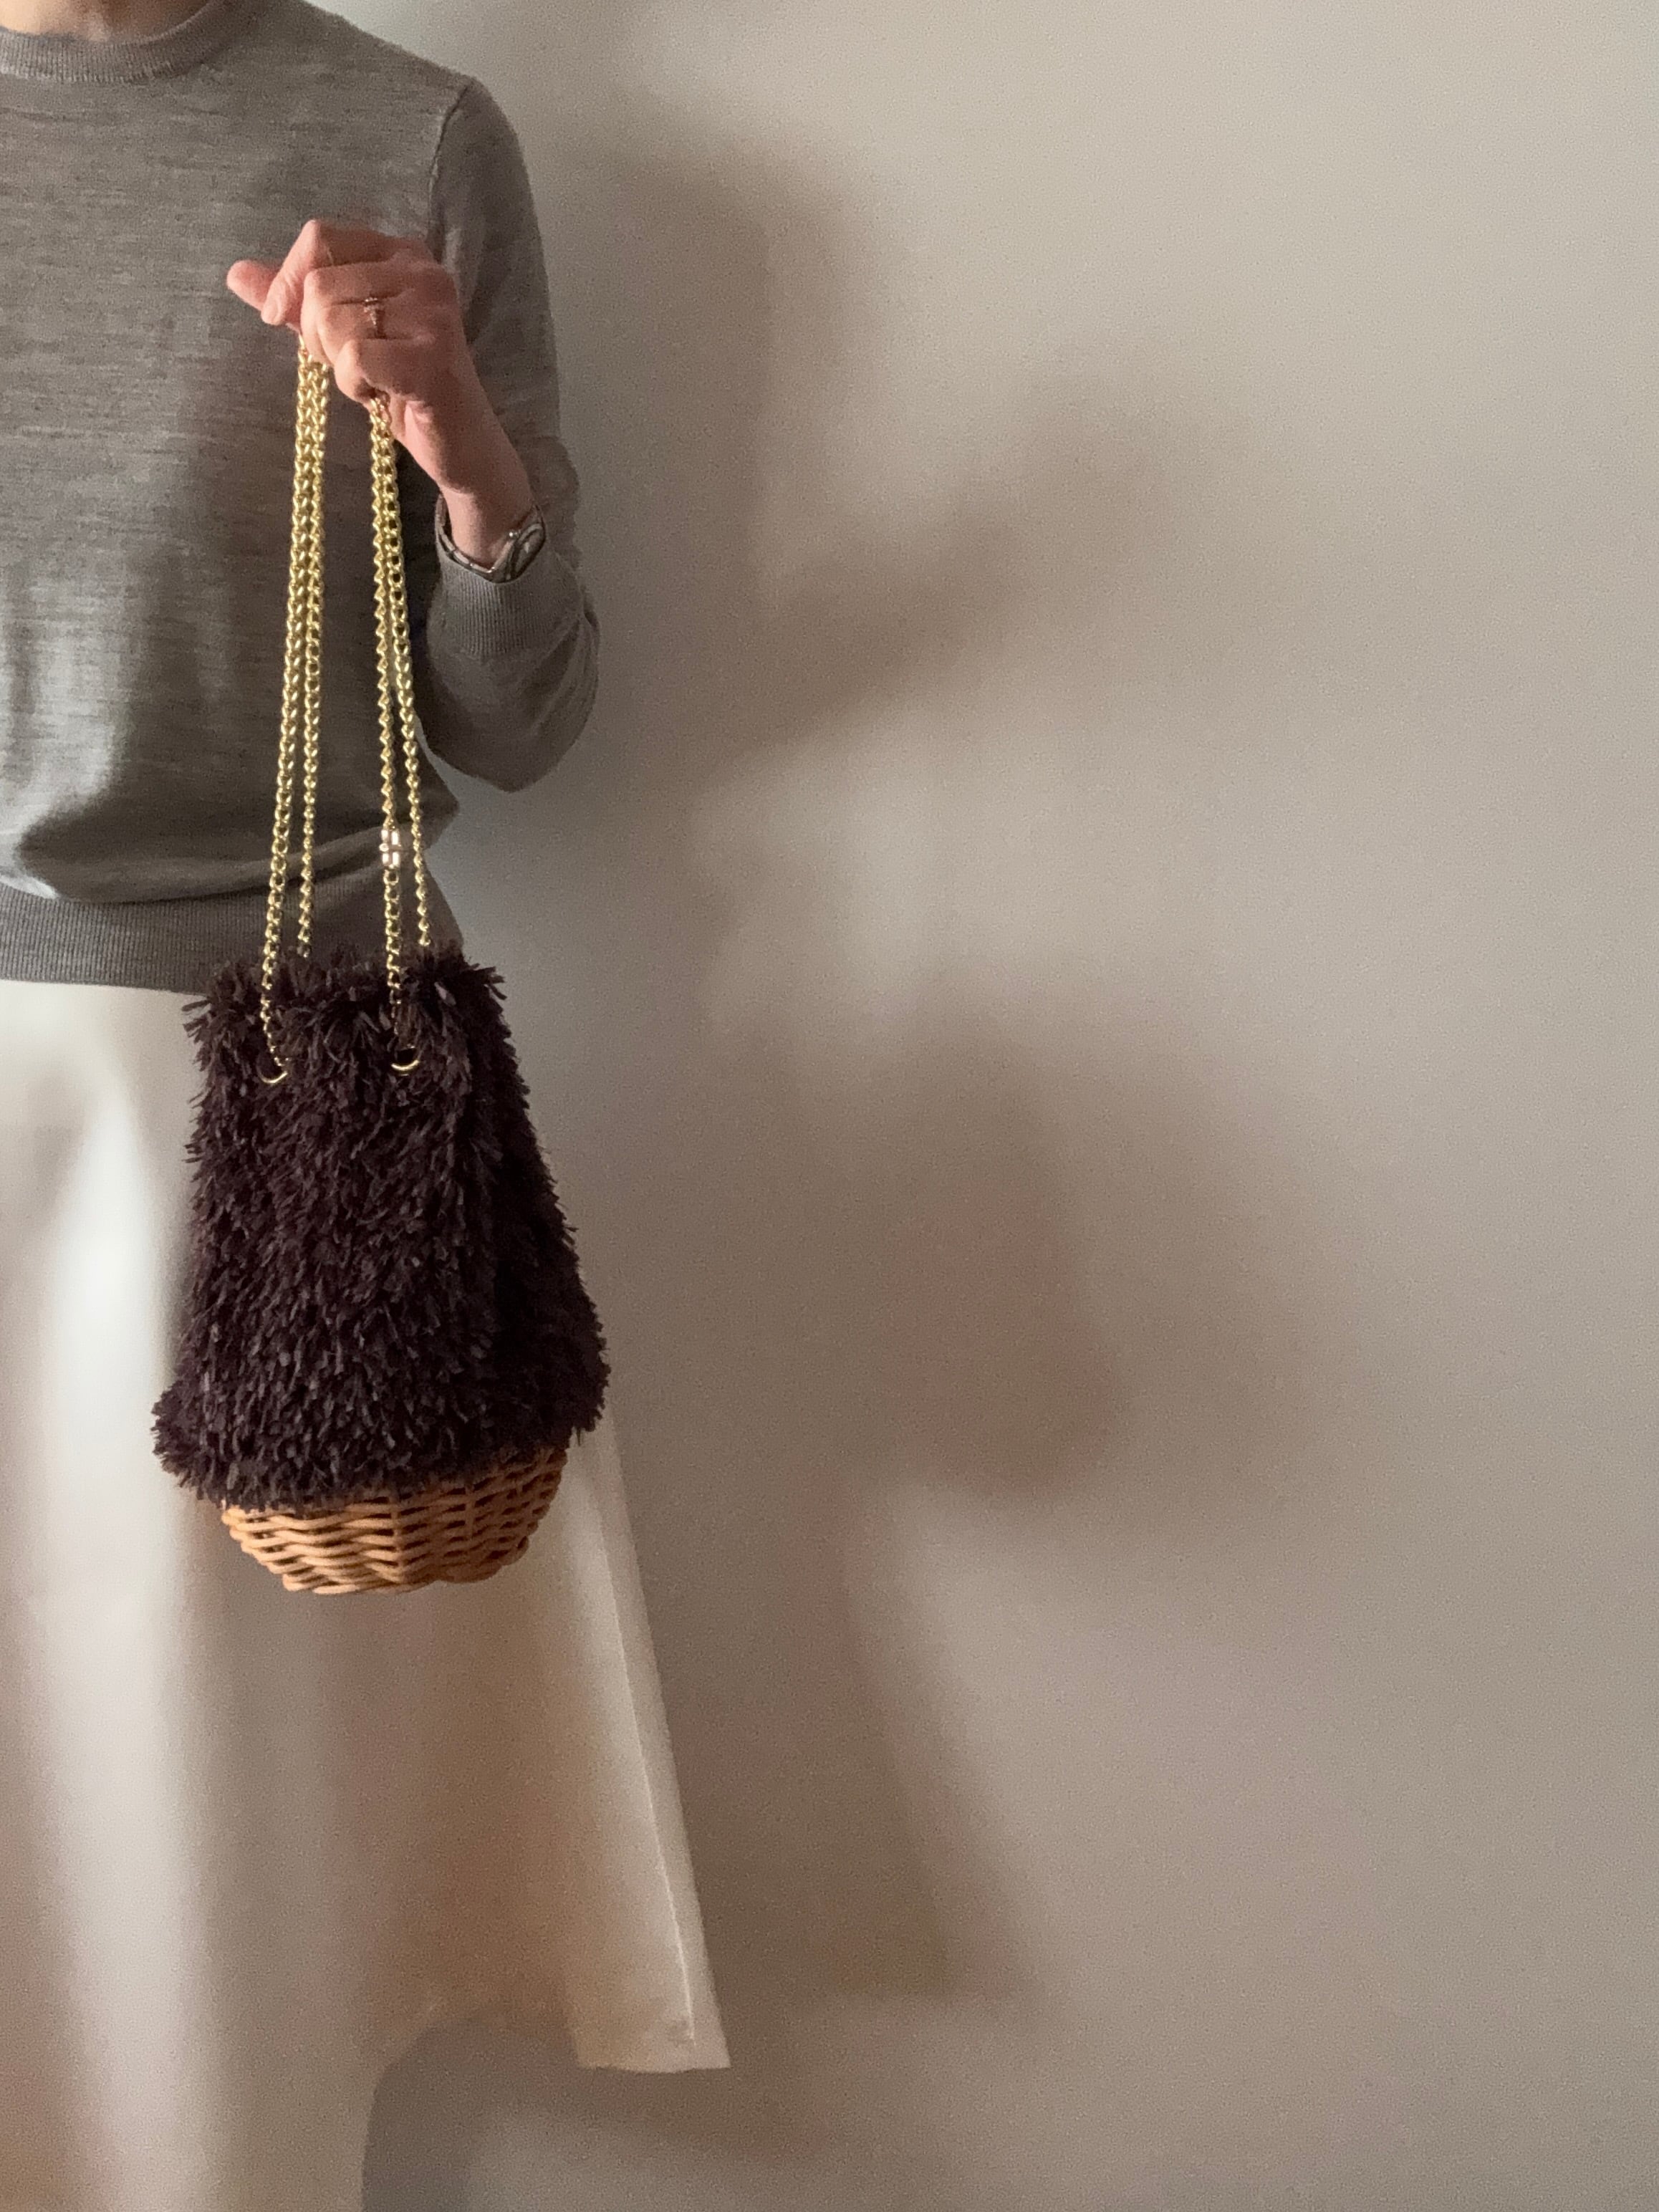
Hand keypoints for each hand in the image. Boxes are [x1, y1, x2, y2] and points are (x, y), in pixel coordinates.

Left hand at [227, 219, 534, 564]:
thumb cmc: (401, 385)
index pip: (321, 237)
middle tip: (350, 362)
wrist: (459, 444)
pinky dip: (355, 387)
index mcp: (402, 253)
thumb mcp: (344, 333)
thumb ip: (297, 300)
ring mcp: (432, 315)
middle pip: (320, 284)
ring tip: (373, 379)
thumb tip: (236, 273)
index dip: (289, 279)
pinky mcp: (431, 359)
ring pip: (333, 322)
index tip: (283, 317)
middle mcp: (423, 273)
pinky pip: (355, 359)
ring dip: (339, 365)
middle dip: (317, 334)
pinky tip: (381, 396)